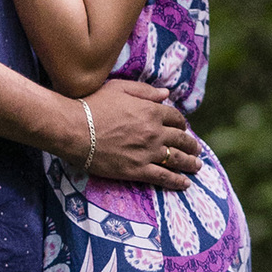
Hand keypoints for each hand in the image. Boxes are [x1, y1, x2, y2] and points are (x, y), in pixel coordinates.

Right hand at [67, 80, 200, 188]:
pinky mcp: (138, 170)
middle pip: (181, 139)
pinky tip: (185, 183)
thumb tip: (166, 94)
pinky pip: (164, 177)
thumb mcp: (119, 88)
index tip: (183, 128)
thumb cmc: (92, 105)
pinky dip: (177, 181)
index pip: (175, 118)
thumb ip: (145, 91)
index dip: (181, 123)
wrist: (74, 129)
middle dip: (191, 145)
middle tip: (196, 150)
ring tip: (196, 166)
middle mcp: (154, 132)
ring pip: (177, 159)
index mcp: (151, 111)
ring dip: (190, 163)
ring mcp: (148, 152)